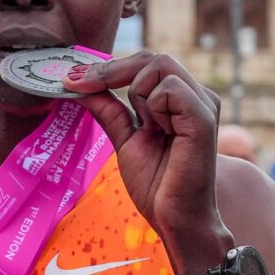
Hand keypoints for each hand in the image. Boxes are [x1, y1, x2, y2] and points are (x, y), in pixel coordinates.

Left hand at [62, 50, 231, 268]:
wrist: (175, 218)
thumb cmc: (158, 185)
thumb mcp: (124, 140)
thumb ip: (109, 111)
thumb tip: (80, 85)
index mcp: (180, 99)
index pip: (144, 63)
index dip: (106, 67)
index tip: (70, 78)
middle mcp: (195, 96)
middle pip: (151, 56)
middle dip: (110, 70)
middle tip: (79, 84)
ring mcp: (202, 104)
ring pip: (159, 65)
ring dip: (137, 93)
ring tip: (145, 127)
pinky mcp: (203, 118)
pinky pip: (170, 88)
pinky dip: (154, 105)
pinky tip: (159, 131)